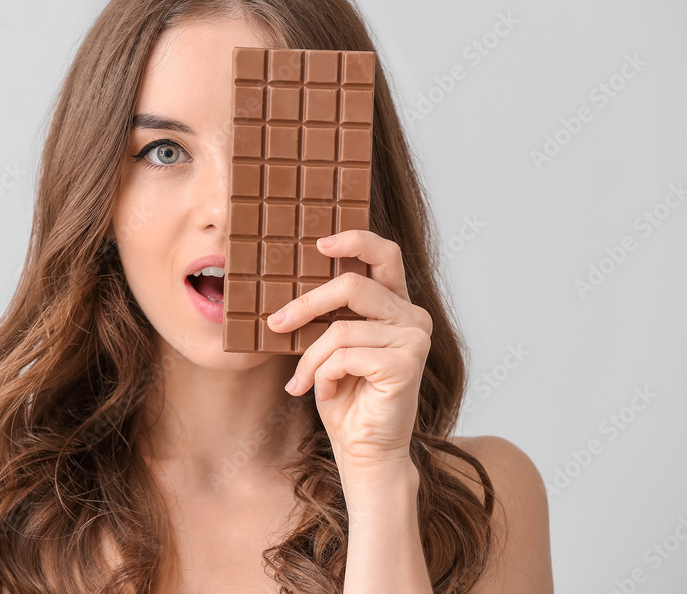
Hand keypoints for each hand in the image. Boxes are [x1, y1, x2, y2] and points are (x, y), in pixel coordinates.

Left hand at [268, 229, 432, 468]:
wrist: (363, 449)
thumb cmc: (345, 396)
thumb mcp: (330, 345)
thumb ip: (328, 314)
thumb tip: (289, 284)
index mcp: (395, 305)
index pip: (384, 254)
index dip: (354, 240)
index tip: (318, 243)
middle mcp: (412, 316)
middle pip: (352, 285)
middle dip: (306, 303)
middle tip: (275, 322)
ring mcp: (414, 339)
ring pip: (340, 329)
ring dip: (310, 359)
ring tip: (301, 381)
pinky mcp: (407, 364)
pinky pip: (345, 355)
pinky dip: (324, 375)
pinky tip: (325, 393)